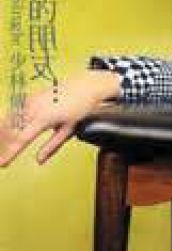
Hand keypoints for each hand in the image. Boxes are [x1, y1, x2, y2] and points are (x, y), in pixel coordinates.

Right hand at [0, 70, 120, 166]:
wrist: (85, 86)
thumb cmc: (80, 108)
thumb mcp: (68, 130)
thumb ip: (52, 146)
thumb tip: (39, 160)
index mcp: (43, 119)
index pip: (22, 140)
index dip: (10, 153)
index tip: (2, 164)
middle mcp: (33, 108)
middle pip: (10, 130)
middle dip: (2, 145)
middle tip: (1, 159)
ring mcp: (30, 101)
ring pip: (9, 120)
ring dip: (2, 134)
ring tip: (2, 148)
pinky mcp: (29, 98)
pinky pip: (14, 112)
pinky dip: (7, 123)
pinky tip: (5, 132)